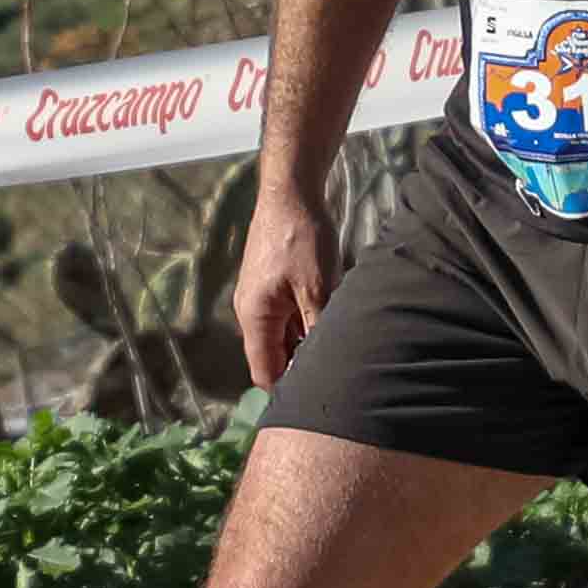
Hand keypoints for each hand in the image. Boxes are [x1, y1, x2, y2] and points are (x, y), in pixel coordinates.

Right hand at [234, 190, 337, 393]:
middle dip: (300, 365)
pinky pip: (286, 314)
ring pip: (282, 334)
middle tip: (335, 370)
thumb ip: (317, 330)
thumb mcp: (319, 289)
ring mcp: (259, 296)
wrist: (291, 191)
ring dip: (305, 341)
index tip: (317, 396)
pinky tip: (329, 317)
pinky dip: (305, 321)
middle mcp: (250, 310)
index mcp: (255, 317)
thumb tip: (324, 365)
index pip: (264, 372)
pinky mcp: (271, 283)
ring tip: (336, 343)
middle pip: (273, 355)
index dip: (287, 391)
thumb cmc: (301, 237)